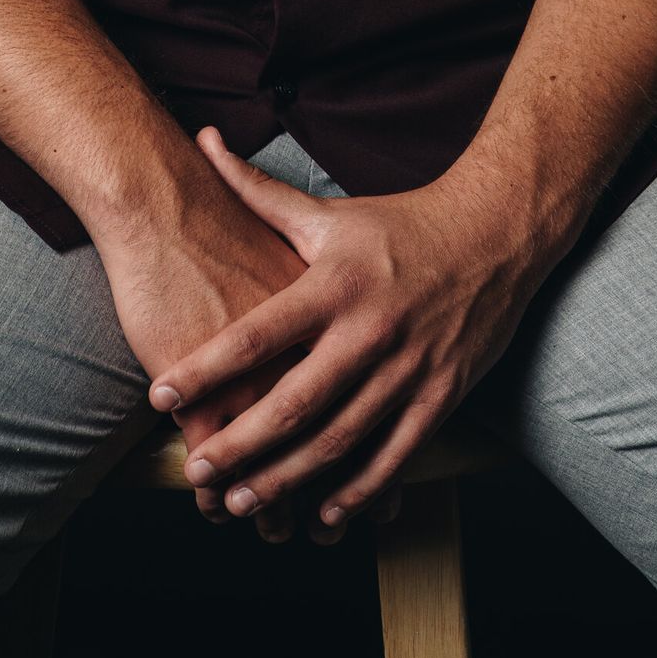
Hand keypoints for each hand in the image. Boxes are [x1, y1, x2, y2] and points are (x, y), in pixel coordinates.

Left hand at [141, 125, 546, 529]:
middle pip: (294, 401)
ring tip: (244, 505)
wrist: (495, 233)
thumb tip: (203, 141)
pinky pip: (395, 456)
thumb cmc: (399, 224)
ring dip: (289, 478)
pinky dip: (360, 492)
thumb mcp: (327, 211)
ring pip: (340, 439)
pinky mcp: (441, 396)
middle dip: (242, 444)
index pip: (257, 334)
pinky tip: (324, 516)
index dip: (206, 369)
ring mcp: (408, 368)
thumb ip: (258, 191)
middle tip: (198, 472)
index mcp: (334, 284)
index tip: (161, 397)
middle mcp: (369, 330)